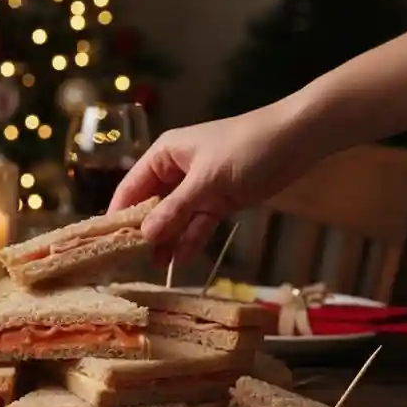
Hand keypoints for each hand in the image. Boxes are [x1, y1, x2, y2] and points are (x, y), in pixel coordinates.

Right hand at [109, 104, 306, 264]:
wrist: (300, 138)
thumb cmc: (248, 148)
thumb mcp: (207, 181)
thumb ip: (175, 210)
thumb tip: (144, 235)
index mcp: (164, 156)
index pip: (130, 188)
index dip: (117, 215)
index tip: (106, 244)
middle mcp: (175, 172)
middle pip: (150, 206)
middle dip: (142, 232)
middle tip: (130, 262)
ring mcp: (198, 187)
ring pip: (174, 218)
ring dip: (167, 240)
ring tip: (156, 268)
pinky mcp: (219, 200)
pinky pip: (198, 223)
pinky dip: (191, 239)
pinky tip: (181, 260)